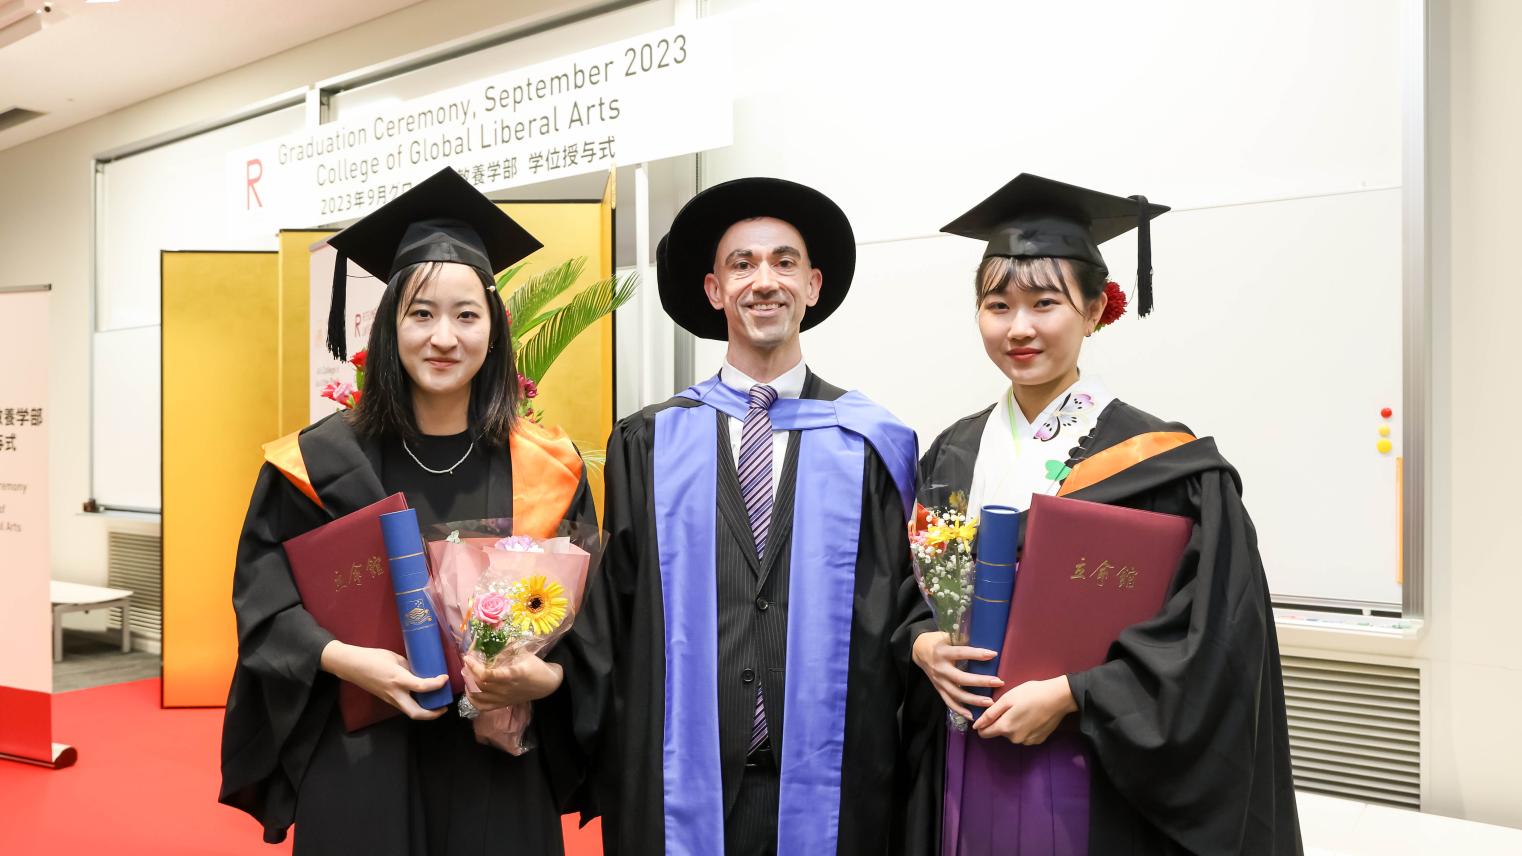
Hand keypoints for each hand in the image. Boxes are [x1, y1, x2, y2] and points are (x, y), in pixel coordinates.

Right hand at [320, 640, 447, 719]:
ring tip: (436, 705)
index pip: (422, 687)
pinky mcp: (387, 700)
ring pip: (410, 712)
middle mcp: (395, 693)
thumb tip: (421, 672)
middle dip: (432, 714)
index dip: (437, 684)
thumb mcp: (396, 658)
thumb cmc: (373, 657)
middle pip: (416, 713)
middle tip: (443, 707)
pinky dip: (416, 706)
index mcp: (398, 679)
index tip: (445, 678)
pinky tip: (423, 700)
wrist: (352, 666)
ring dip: (425, 712)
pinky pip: (404, 706)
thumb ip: (409, 667)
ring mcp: (390, 699)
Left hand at [464, 652, 563, 711]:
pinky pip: (483, 707)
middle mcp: (505, 689)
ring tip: (467, 674)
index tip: (468, 657)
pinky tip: (470, 691)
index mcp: (511, 675)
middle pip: (479, 685)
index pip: (486, 675)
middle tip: (467, 663)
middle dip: (469, 673)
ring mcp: (503, 699)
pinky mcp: (502, 704)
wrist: (546, 684)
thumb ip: (507, 648)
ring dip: (469, 685)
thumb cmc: (536, 666)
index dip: (474, 666)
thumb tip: (491, 640)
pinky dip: (473, 700)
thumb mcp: (524, 653)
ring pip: (478, 696)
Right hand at [911, 630, 1002, 719]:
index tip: (993, 654)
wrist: (918, 650)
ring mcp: (939, 681)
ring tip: (990, 702)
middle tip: (998, 682)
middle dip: (980, 681)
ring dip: (973, 700)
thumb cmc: (938, 640)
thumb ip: (962, 639)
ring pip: (956, 694)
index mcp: (942, 652)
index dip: (977, 654)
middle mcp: (940, 668)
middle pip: (961, 678)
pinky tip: (972, 716)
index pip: (961, 653)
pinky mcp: (938, 689)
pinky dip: (960, 710)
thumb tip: (985, 638)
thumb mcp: (947, 635)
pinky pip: (949, 702)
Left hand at [972, 675, 1076, 744]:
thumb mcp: (1007, 699)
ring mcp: (1028, 741)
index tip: (990, 713)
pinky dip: (1026, 728)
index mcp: (1005, 727)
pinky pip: (1025, 736)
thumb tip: (976, 726)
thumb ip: (990, 714)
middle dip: (1003, 721)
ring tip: (1024, 710)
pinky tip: (1033, 716)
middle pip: (1000, 732)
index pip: (985, 733)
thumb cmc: (1031, 693)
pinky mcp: (1039, 740)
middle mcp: (1015, 739)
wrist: (1059, 697)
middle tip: (1013, 706)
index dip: (983, 724)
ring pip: (1013, 734)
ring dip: (1015, 725)